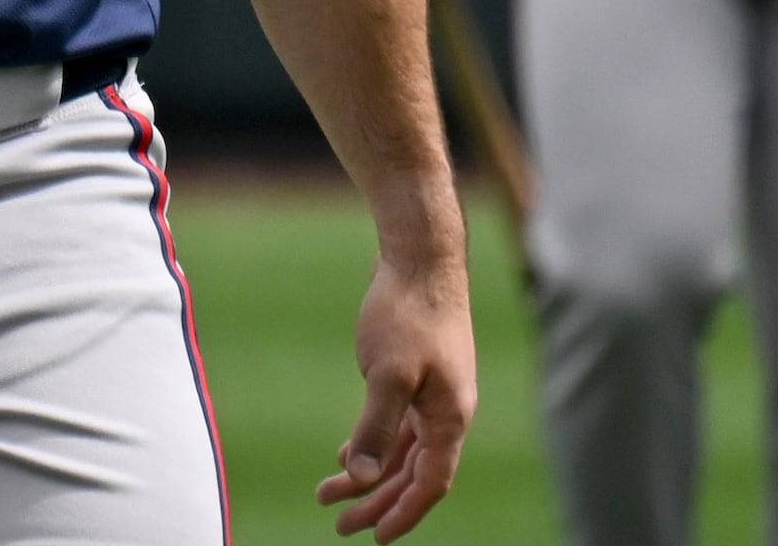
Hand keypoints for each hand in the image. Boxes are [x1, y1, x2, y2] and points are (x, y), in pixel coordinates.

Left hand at [315, 243, 474, 540]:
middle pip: (413, 474)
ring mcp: (432, 393)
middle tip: (339, 526)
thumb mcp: (387, 373)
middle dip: (377, 502)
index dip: (402, 513)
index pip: (429, 484)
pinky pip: (397, 425)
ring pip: (402, 450)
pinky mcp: (416, 376)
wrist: (418, 258)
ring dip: (369, 474)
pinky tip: (347, 453)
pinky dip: (373, 443)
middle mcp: (446, 412)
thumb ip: (376, 426)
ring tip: (328, 494)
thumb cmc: (407, 312)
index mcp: (449, 418)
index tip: (374, 538)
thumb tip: (364, 476)